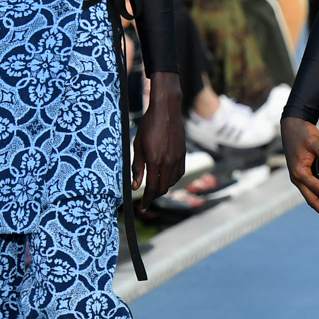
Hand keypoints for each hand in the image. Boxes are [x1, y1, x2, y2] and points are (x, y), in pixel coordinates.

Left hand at [132, 70, 184, 207]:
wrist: (166, 111)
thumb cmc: (148, 126)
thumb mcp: (137, 146)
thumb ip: (137, 167)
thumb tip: (135, 186)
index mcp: (155, 161)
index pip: (152, 187)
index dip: (147, 200)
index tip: (142, 208)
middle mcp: (168, 162)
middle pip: (163, 188)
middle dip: (154, 196)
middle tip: (147, 199)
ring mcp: (178, 158)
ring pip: (172, 182)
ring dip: (164, 188)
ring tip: (155, 188)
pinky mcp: (183, 153)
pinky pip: (179, 173)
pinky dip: (173, 179)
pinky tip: (166, 178)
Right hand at [282, 116, 318, 223]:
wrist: (292, 126)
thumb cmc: (302, 132)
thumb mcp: (313, 139)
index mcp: (299, 172)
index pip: (315, 188)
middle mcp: (297, 178)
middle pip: (312, 200)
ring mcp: (299, 178)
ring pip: (312, 197)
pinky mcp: (303, 175)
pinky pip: (313, 190)